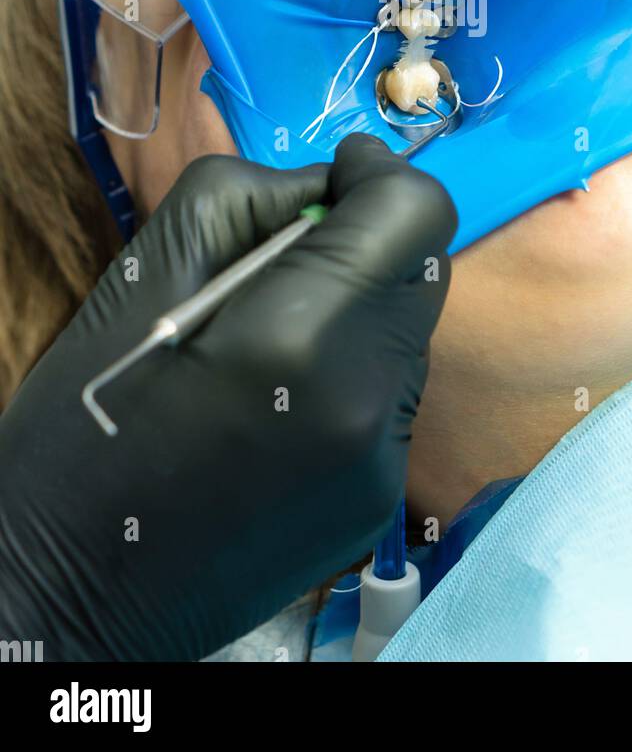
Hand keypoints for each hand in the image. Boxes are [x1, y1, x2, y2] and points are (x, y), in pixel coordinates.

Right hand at [0, 134, 455, 660]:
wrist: (73, 589)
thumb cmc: (89, 415)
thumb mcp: (147, 267)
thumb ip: (254, 198)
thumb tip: (331, 188)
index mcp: (305, 331)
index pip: (417, 212)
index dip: (377, 177)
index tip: (332, 180)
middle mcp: (370, 398)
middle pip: (423, 270)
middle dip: (371, 242)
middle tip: (290, 262)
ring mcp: (383, 463)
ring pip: (408, 335)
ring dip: (361, 310)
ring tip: (274, 344)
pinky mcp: (378, 504)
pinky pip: (390, 402)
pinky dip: (351, 377)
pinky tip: (279, 406)